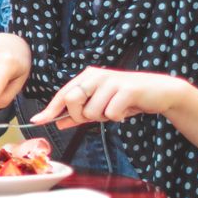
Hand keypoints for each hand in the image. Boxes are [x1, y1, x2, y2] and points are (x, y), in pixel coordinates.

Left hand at [31, 67, 190, 129]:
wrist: (160, 92)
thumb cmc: (127, 99)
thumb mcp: (101, 106)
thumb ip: (80, 114)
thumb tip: (58, 122)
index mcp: (87, 76)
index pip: (63, 93)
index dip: (50, 108)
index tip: (38, 120)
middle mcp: (96, 75)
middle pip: (72, 99)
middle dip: (80, 115)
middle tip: (96, 116)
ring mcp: (112, 80)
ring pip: (92, 110)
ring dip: (103, 117)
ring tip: (116, 110)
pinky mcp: (127, 89)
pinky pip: (111, 113)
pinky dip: (117, 117)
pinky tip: (126, 110)